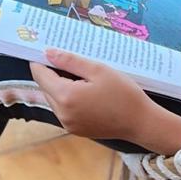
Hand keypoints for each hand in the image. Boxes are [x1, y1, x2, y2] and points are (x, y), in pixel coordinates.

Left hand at [29, 49, 156, 142]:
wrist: (141, 122)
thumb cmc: (123, 93)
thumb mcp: (98, 70)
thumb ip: (70, 61)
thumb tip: (48, 52)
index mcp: (66, 96)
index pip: (40, 75)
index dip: (41, 61)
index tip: (47, 49)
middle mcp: (61, 113)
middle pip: (45, 87)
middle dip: (52, 73)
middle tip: (70, 61)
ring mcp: (67, 124)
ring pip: (53, 99)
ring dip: (60, 86)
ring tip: (82, 76)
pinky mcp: (74, 130)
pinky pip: (63, 110)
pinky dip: (68, 99)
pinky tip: (85, 91)